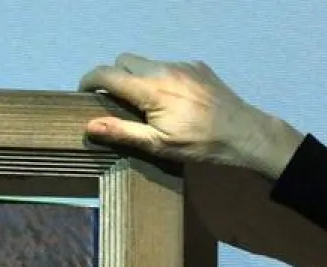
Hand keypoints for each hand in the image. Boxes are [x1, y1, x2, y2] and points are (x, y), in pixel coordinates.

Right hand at [78, 53, 303, 177]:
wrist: (243, 133)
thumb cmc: (199, 144)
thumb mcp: (158, 145)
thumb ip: (122, 133)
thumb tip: (89, 126)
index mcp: (150, 89)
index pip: (108, 73)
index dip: (89, 80)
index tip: (83, 91)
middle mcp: (163, 69)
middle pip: (125, 60)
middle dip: (115, 76)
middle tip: (116, 101)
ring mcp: (182, 64)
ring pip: (148, 62)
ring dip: (139, 77)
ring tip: (147, 105)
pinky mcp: (197, 66)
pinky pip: (169, 65)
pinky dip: (161, 78)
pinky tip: (173, 101)